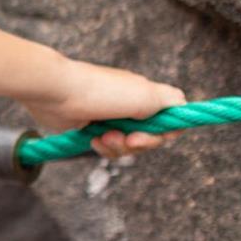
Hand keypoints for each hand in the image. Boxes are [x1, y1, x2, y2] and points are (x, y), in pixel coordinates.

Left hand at [18, 60, 185, 159]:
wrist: (56, 92)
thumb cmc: (101, 92)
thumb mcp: (147, 94)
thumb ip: (172, 103)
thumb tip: (184, 109)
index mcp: (146, 95)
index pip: (171, 120)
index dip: (166, 132)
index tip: (153, 133)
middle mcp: (131, 105)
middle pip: (151, 137)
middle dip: (140, 143)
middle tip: (127, 138)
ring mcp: (111, 117)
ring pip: (129, 145)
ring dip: (119, 146)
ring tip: (105, 137)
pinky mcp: (93, 127)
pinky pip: (108, 147)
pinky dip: (104, 147)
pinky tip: (94, 139)